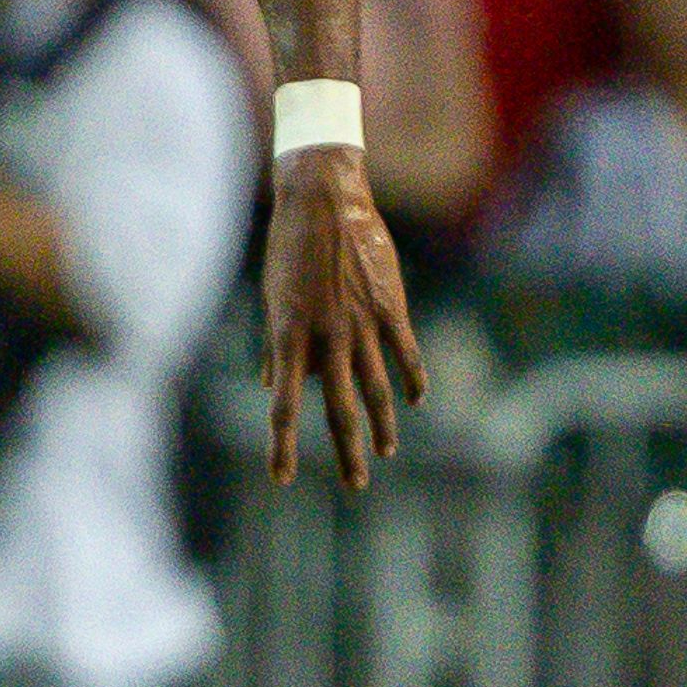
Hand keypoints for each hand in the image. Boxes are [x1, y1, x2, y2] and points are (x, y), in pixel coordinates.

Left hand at [257, 147, 425, 487]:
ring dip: (382, 424)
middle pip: (338, 408)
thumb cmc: (287, 248)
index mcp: (287, 336)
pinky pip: (405, 352)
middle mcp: (325, 336)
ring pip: (376, 387)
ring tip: (385, 452)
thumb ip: (276, 345)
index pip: (284, 406)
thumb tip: (274, 384)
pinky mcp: (391, 307)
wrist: (322, 202)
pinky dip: (412, 379)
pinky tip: (415, 401)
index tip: (282, 478)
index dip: (283, 445)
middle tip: (356, 485)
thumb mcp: (271, 296)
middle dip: (347, 450)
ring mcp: (361, 323)